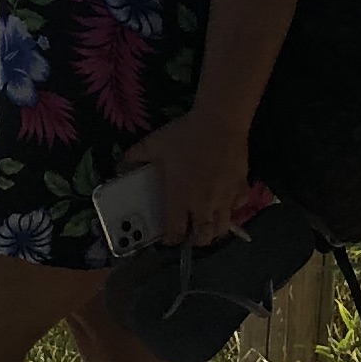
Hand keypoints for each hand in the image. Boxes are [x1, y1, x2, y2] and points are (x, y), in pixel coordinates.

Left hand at [120, 107, 252, 247]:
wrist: (220, 121)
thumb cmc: (185, 135)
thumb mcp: (153, 144)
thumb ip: (134, 158)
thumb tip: (118, 167)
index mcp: (179, 198)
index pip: (175, 233)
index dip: (170, 239)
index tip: (168, 235)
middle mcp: (203, 205)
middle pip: (203, 238)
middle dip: (195, 240)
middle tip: (190, 230)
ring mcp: (225, 199)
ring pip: (222, 229)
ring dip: (214, 229)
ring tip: (208, 221)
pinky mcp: (242, 189)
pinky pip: (238, 207)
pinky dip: (232, 208)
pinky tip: (225, 200)